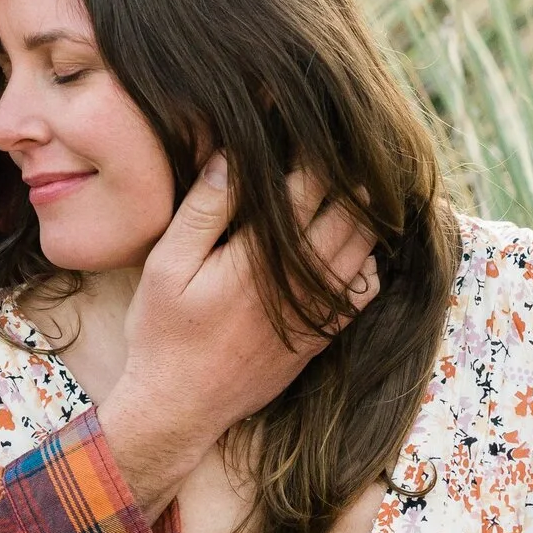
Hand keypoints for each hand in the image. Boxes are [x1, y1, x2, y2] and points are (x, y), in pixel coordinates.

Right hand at [100, 157, 379, 514]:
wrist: (181, 408)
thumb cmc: (164, 333)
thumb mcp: (166, 266)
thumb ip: (203, 210)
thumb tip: (234, 158)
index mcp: (262, 257)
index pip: (310, 188)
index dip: (319, 151)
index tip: (318, 123)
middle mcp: (301, 282)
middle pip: (351, 214)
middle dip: (352, 177)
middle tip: (348, 145)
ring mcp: (318, 312)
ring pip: (366, 248)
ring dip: (366, 214)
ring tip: (357, 184)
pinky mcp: (323, 334)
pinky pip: (366, 289)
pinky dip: (367, 259)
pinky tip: (352, 244)